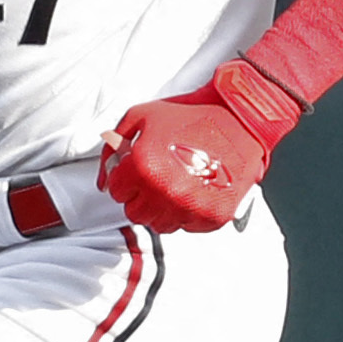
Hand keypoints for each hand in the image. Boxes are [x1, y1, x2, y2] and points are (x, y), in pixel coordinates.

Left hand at [100, 60, 304, 232]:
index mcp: (144, 167)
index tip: (138, 171)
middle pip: (136, 214)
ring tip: (178, 184)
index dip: (126, 179)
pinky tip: (196, 190)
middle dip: (141, 197)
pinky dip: (189, 213)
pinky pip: (189, 227)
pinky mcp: (214, 215)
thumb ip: (113, 148)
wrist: (239, 117)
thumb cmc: (191, 114)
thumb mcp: (140, 117)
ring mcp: (191, 206)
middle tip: (157, 179)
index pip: (117, 192)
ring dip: (164, 208)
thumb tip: (103, 181)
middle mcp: (166, 191)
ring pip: (161, 225)